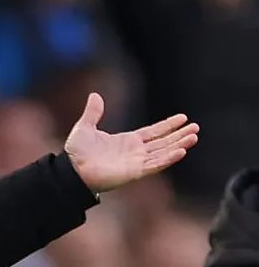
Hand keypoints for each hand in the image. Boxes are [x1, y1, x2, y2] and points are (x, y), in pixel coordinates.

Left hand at [64, 92, 198, 192]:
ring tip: (194, 136)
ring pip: (163, 152)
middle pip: (163, 142)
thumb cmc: (77, 153)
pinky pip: (155, 165)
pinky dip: (168, 158)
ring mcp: (136, 163)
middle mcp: (135, 152)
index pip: (153, 132)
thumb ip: (93, 112)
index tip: (183, 118)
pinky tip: (181, 151)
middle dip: (179, 135)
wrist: (71, 170)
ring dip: (179, 145)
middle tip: (196, 127)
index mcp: (127, 141)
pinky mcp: (134, 172)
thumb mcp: (85, 127)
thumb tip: (95, 95)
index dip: (168, 125)